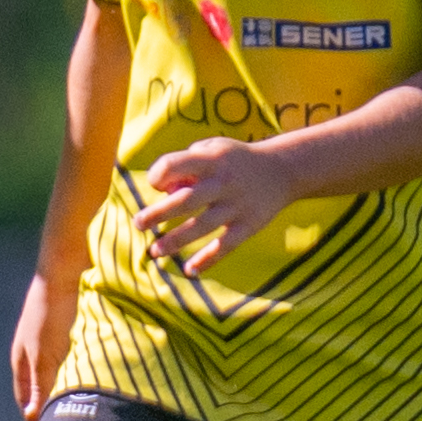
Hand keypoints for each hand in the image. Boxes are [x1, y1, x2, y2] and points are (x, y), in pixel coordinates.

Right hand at [11, 270, 79, 420]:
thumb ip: (41, 385)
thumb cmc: (53, 312)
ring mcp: (54, 343)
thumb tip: (33, 417)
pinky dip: (87, 376)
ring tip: (93, 414)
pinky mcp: (73, 333)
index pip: (28, 403)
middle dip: (56, 412)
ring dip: (74, 394)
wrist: (69, 267)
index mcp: (23, 362)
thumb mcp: (46, 354)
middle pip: (44, 392)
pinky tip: (103, 383)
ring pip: (63, 378)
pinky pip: (79, 363)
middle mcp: (36, 355)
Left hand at [133, 136, 292, 275]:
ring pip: (202, 226)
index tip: (155, 185)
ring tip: (154, 252)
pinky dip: (208, 259)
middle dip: (158, 214)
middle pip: (185, 201)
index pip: (174, 165)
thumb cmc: (234, 160)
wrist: (284, 169)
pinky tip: (190, 270)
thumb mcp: (212, 149)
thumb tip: (164, 192)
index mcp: (210, 160)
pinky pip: (226, 245)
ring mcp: (237, 205)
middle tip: (137, 224)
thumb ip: (186, 164)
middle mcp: (223, 182)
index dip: (158, 175)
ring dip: (175, 241)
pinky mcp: (250, 224)